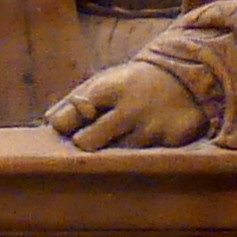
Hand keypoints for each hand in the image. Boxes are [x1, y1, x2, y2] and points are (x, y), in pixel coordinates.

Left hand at [46, 61, 207, 150]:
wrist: (187, 75)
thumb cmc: (133, 84)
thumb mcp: (104, 82)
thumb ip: (74, 101)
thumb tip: (48, 122)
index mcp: (107, 89)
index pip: (68, 119)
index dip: (66, 127)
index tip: (72, 129)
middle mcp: (130, 108)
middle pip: (87, 144)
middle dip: (85, 144)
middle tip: (93, 140)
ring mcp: (152, 127)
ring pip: (116, 157)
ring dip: (118, 150)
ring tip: (129, 134)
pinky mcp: (173, 141)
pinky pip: (146, 161)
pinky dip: (143, 155)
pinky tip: (151, 139)